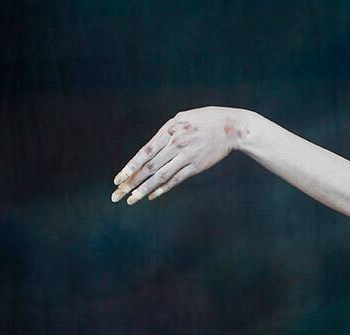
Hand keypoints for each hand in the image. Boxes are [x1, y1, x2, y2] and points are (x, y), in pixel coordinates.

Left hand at [111, 106, 248, 204]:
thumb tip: (152, 148)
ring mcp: (186, 157)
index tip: (117, 180)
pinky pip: (176, 179)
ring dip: (144, 190)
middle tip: (116, 195)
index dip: (129, 168)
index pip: (144, 153)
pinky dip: (163, 188)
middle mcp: (175, 145)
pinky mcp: (197, 166)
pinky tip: (152, 196)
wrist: (232, 127)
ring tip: (131, 200)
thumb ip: (166, 132)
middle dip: (131, 183)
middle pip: (149, 168)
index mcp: (168, 131)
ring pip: (161, 176)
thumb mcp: (182, 118)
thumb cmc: (206, 119)